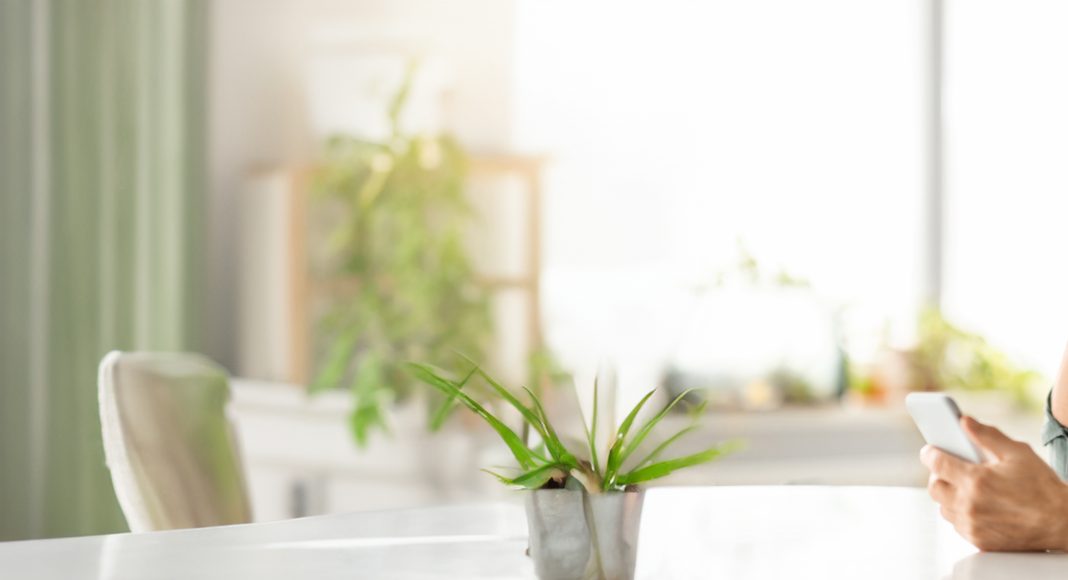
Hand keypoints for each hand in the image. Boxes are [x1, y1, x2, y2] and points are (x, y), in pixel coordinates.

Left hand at [921, 416, 1067, 551]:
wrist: (1062, 523)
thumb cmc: (1043, 487)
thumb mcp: (1018, 453)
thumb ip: (987, 435)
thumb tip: (964, 420)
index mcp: (976, 480)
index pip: (936, 463)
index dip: (929, 453)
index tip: (930, 450)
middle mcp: (970, 505)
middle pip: (934, 487)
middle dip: (939, 475)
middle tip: (951, 469)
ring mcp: (973, 525)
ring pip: (943, 507)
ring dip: (950, 495)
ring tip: (966, 487)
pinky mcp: (979, 540)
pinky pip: (957, 524)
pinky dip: (961, 513)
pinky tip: (977, 505)